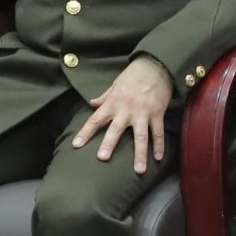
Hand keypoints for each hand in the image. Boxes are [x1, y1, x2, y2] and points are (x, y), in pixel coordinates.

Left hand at [72, 56, 174, 173]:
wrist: (156, 66)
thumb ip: (104, 97)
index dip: (85, 133)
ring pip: (140, 136)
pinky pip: (158, 132)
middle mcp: (126, 110)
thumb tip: (92, 104)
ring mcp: (143, 113)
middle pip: (115, 129)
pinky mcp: (157, 114)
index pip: (95, 120)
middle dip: (109, 144)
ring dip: (140, 154)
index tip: (76, 145)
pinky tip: (159, 158)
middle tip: (102, 158)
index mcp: (113, 103)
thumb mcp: (114, 84)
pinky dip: (159, 145)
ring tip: (139, 170)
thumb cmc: (133, 75)